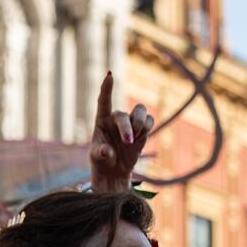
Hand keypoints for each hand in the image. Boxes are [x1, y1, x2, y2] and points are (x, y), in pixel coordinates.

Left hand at [88, 72, 152, 192]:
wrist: (114, 171)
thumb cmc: (101, 162)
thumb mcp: (97, 159)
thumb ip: (101, 153)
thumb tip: (107, 151)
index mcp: (101, 121)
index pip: (103, 101)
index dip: (106, 88)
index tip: (109, 75)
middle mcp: (115, 118)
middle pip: (123, 114)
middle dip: (127, 128)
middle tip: (127, 141)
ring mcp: (130, 122)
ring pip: (140, 110)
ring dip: (139, 123)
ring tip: (134, 138)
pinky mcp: (142, 129)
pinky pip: (149, 120)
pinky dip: (147, 127)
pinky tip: (140, 137)